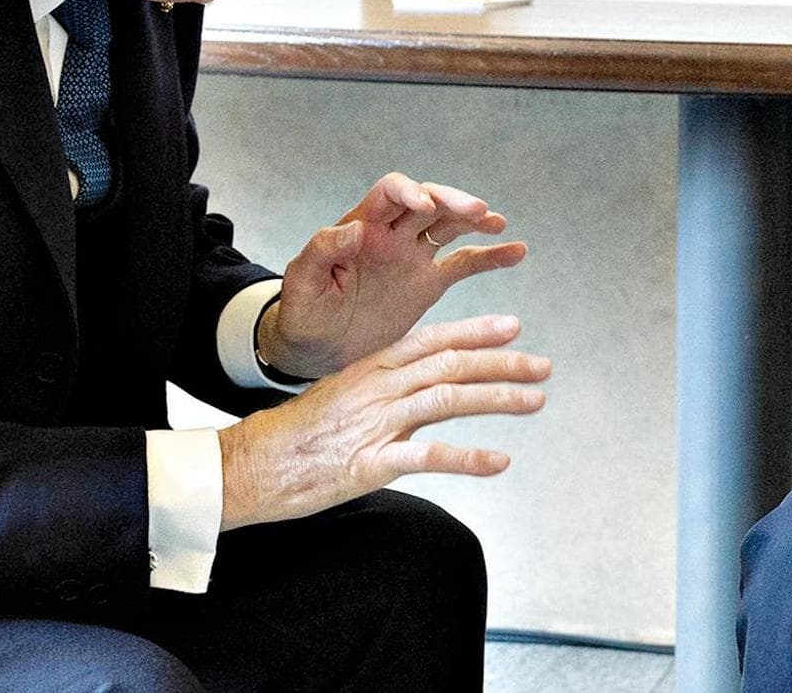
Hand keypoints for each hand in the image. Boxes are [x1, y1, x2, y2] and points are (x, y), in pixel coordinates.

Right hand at [217, 314, 550, 528]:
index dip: (475, 331)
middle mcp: (377, 388)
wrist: (250, 466)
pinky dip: (468, 457)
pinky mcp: (369, 463)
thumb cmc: (295, 436)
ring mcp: (374, 424)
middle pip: (450, 365)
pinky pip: (428, 456)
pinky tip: (500, 461)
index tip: (513, 326)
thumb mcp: (340, 396)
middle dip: (502, 362)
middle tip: (542, 365)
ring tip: (535, 400)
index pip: (431, 340)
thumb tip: (417, 387)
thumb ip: (380, 389)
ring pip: (447, 399)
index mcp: (370, 368)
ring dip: (497, 398)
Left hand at [265, 173, 527, 379]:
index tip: (423, 203)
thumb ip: (321, 251)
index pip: (389, 194)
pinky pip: (464, 264)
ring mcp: (412, 258)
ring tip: (496, 223)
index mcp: (360, 227)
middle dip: (451, 201)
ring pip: (450, 226)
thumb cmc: (302, 312)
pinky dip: (490, 257)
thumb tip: (353, 227)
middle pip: (429, 203)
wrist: (316, 348)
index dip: (407, 192)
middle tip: (475, 211)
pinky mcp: (428, 284)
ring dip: (474, 220)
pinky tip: (517, 251)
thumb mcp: (302, 284)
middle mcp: (391, 235)